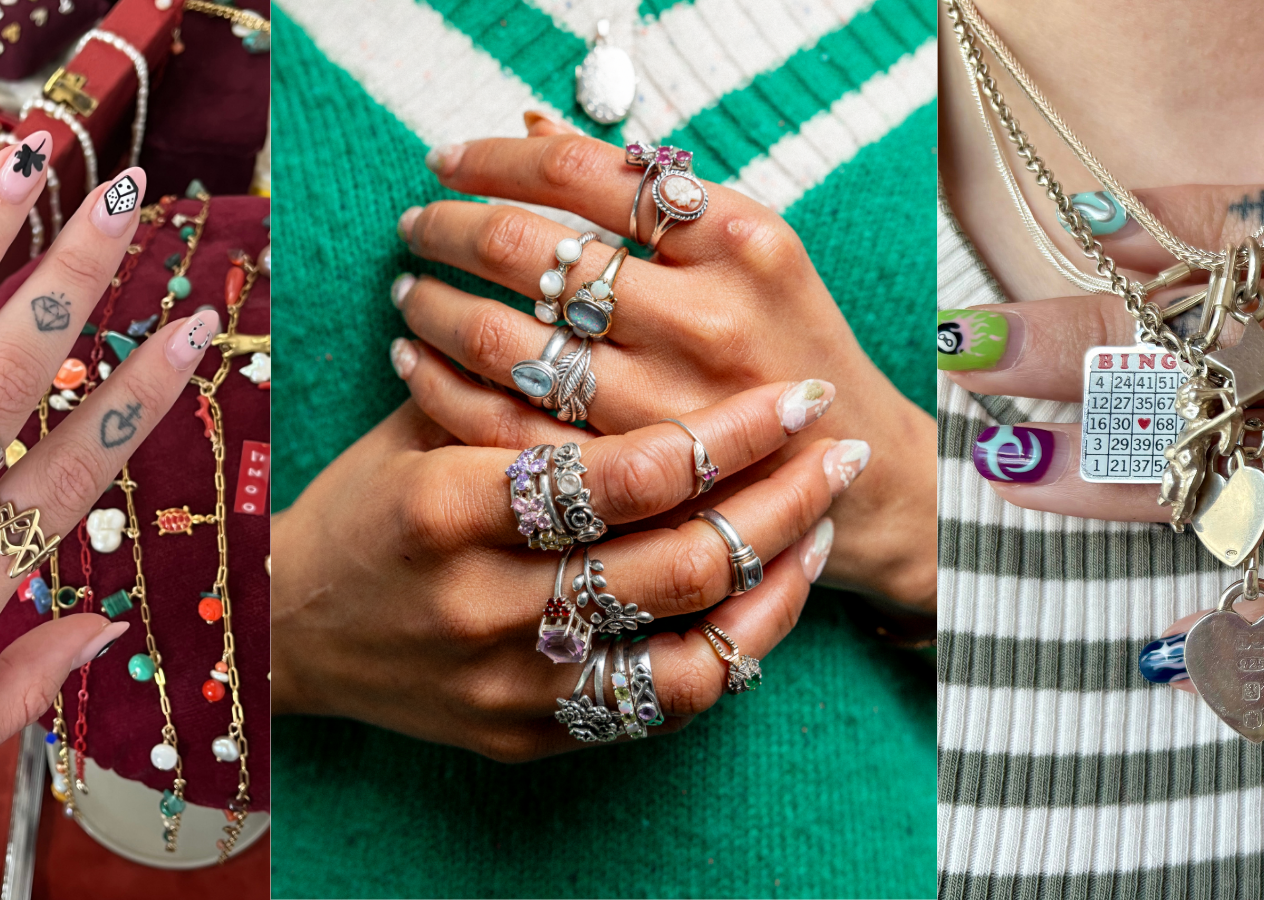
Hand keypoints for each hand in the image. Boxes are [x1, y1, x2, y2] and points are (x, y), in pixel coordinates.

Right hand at [270, 378, 852, 760]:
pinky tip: (764, 597)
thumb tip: (629, 284)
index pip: (630, 472)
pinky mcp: (526, 735)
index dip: (732, 433)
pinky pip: (661, 706)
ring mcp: (508, 683)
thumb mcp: (417, 426)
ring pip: (688, 646)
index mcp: (447, 506)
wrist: (283, 634)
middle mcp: (481, 604)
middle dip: (779, 501)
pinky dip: (728, 652)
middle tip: (837, 450)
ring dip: (774, 577)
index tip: (796, 397)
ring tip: (821, 519)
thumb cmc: (361, 507)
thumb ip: (518, 378)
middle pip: (678, 561)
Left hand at [390, 114, 934, 613]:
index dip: (495, 160)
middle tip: (417, 224)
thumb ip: (648, 192)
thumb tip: (532, 129)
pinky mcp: (632, 477)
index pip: (584, 173)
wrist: (852, 469)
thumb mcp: (748, 249)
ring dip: (434, 306)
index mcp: (740, 241)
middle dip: (449, 227)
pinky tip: (417, 363)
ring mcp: (666, 403)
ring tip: (411, 292)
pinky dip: (441, 388)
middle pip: (530, 249)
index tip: (448, 162)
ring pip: (504, 337)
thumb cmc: (786, 343)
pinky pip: (503, 425)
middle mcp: (706, 317)